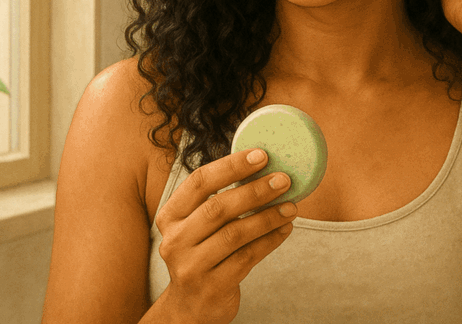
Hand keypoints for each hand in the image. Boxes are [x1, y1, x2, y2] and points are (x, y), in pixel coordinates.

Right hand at [153, 149, 296, 323]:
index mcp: (170, 216)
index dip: (231, 166)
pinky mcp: (211, 286)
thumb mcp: (197, 226)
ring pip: (234, 234)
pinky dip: (269, 240)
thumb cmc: (202, 253)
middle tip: (284, 179)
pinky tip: (285, 229)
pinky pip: (246, 257)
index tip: (261, 155)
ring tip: (291, 206)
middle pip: (218, 208)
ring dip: (267, 217)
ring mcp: (190, 266)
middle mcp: (175, 240)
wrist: (190, 307)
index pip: (198, 182)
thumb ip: (218, 199)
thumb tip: (263, 166)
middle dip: (255, 190)